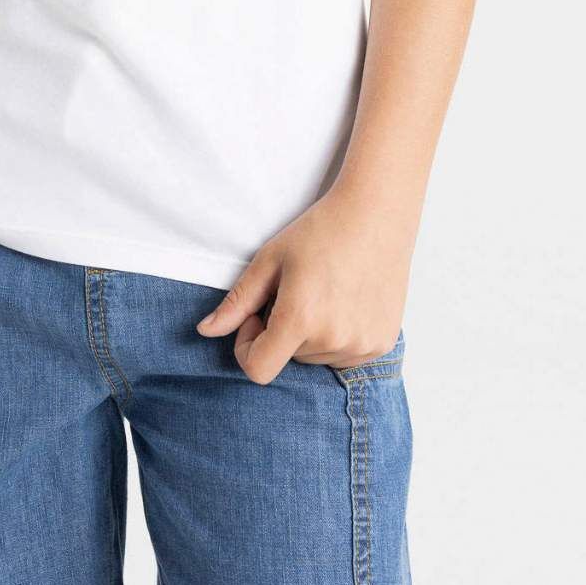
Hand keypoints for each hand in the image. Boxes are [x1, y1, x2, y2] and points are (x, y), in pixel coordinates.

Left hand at [194, 181, 413, 384]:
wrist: (376, 215)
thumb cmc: (320, 231)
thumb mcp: (270, 260)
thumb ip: (237, 302)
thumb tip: (205, 331)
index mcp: (300, 318)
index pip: (258, 370)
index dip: (247, 347)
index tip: (257, 315)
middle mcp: (333, 339)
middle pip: (288, 358)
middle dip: (283, 330)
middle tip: (298, 288)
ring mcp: (361, 345)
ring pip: (316, 357)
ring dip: (311, 334)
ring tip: (324, 291)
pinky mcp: (380, 344)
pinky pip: (344, 356)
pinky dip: (337, 336)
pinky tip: (346, 300)